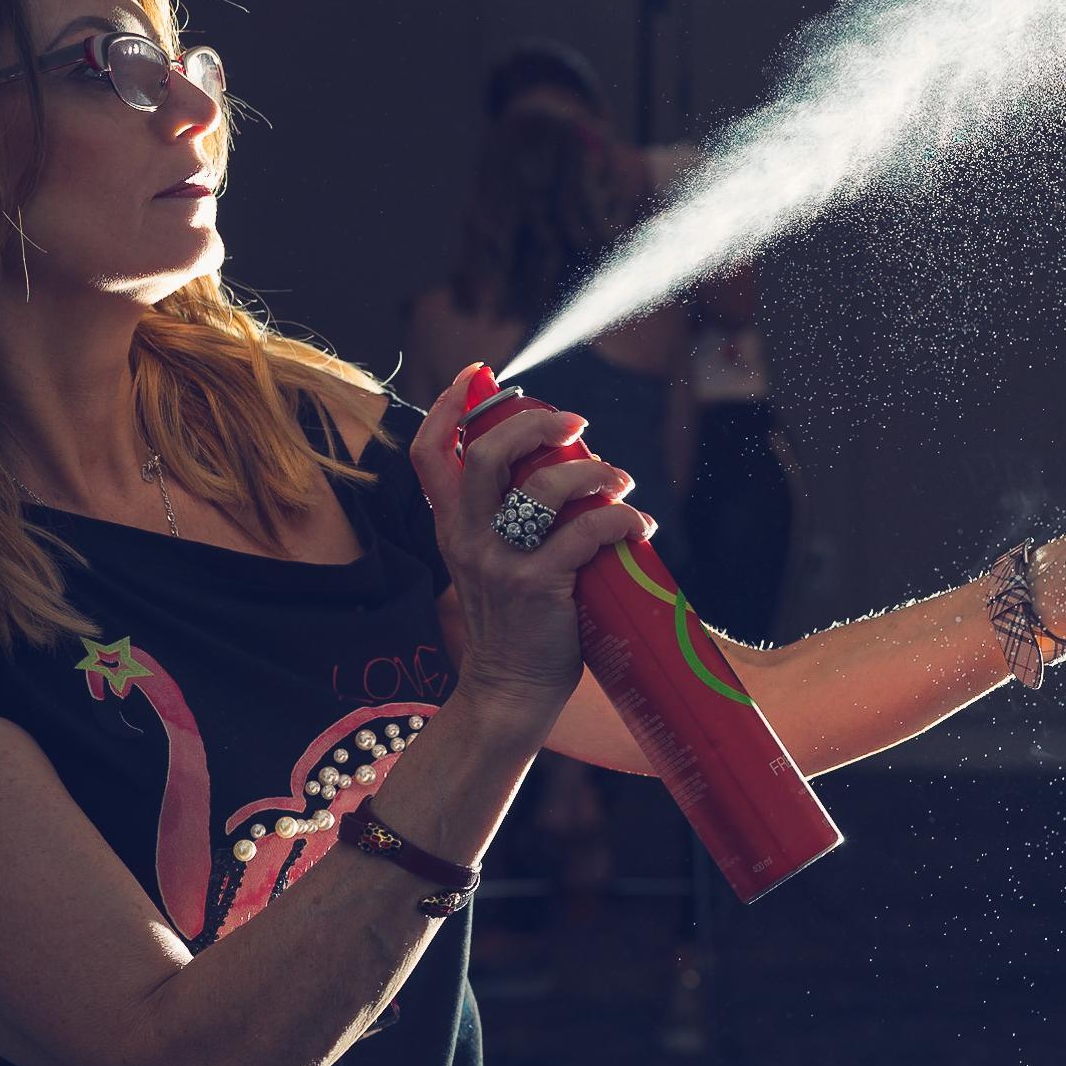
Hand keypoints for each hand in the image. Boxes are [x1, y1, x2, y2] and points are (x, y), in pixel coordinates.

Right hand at [409, 365, 654, 737]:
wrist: (509, 692)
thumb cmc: (516, 622)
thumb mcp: (491, 562)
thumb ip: (506, 521)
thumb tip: (560, 472)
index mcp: (451, 525)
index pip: (429, 452)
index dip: (450, 407)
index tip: (479, 374)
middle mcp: (466, 538)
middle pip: (488, 453)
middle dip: (536, 423)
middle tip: (576, 424)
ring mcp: (499, 563)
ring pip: (541, 488)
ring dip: (592, 471)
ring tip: (618, 480)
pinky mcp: (536, 587)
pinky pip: (584, 533)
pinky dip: (619, 518)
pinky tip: (636, 525)